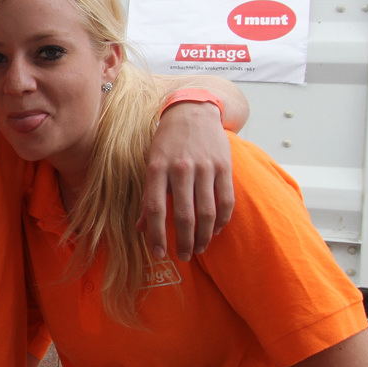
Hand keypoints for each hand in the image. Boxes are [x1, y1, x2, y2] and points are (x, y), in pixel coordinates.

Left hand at [141, 101, 233, 260]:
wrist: (193, 110)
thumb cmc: (167, 142)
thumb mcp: (151, 163)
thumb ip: (149, 195)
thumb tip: (141, 228)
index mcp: (157, 168)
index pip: (156, 209)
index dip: (157, 235)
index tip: (159, 254)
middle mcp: (181, 168)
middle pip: (184, 215)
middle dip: (184, 241)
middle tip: (183, 256)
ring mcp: (205, 167)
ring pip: (207, 212)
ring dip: (203, 236)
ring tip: (199, 248)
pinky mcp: (224, 166)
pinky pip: (226, 200)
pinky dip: (222, 220)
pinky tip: (215, 230)